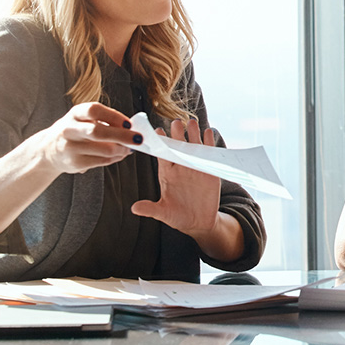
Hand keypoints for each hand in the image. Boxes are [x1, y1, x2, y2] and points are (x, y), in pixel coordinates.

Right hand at [32, 102, 136, 174]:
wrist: (49, 149)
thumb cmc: (75, 131)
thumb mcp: (84, 119)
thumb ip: (105, 121)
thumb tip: (131, 129)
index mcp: (75, 113)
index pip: (94, 110)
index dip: (114, 116)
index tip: (129, 123)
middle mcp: (70, 129)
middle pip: (99, 132)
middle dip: (123, 136)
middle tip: (139, 139)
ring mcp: (71, 147)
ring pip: (104, 150)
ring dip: (122, 150)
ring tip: (128, 148)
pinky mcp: (74, 163)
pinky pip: (102, 161)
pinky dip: (115, 158)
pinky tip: (119, 155)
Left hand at [131, 118, 223, 235]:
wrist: (199, 222)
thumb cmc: (177, 216)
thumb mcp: (163, 213)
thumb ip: (151, 209)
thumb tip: (134, 208)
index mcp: (167, 173)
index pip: (162, 154)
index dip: (160, 143)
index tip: (157, 131)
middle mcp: (180, 166)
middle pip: (177, 145)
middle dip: (177, 134)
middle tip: (176, 122)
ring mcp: (195, 166)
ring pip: (193, 145)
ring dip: (193, 134)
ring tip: (192, 122)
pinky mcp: (209, 170)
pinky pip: (208, 153)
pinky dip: (209, 142)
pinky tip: (208, 132)